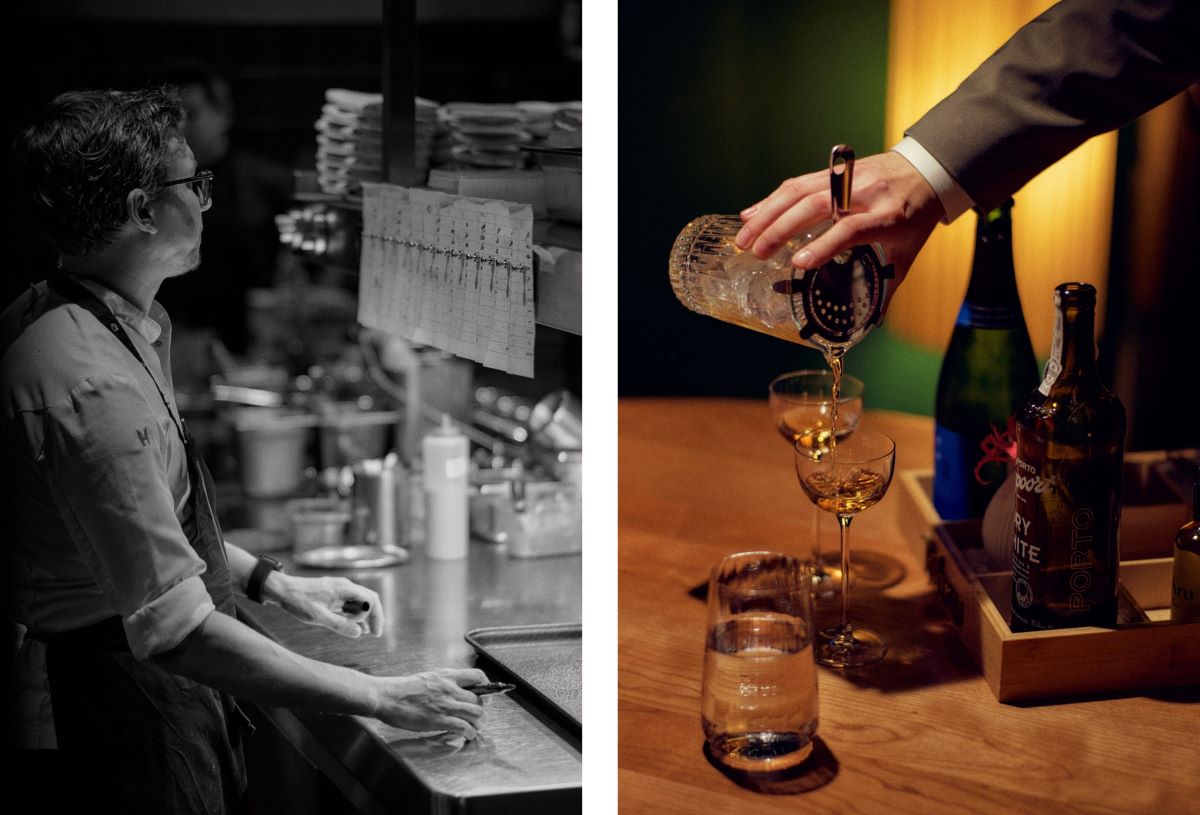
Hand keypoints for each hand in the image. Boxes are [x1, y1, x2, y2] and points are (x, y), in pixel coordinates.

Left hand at [264, 573, 383, 638]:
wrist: (283, 590)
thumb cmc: (299, 602)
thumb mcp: (318, 617)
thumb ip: (339, 625)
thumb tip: (359, 633)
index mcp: (344, 589)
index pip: (371, 600)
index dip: (377, 616)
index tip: (375, 633)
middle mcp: (345, 586)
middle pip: (369, 599)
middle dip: (374, 616)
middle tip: (375, 633)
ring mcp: (340, 589)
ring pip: (361, 601)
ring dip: (365, 616)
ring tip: (366, 632)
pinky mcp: (334, 593)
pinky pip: (351, 602)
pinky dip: (355, 613)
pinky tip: (355, 625)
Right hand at [372, 668, 488, 739]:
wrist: (388, 696)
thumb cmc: (404, 689)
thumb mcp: (429, 677)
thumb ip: (445, 682)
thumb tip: (457, 689)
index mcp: (447, 676)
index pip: (477, 676)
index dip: (486, 686)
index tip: (485, 694)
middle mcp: (450, 689)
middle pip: (479, 700)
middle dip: (481, 711)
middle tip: (477, 717)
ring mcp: (446, 704)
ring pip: (476, 713)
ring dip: (478, 723)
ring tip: (474, 728)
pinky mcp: (439, 720)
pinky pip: (464, 727)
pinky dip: (469, 732)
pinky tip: (466, 735)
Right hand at [734, 150, 943, 297]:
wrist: (928, 170)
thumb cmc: (916, 215)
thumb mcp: (907, 251)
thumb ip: (887, 284)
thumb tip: (870, 320)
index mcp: (887, 216)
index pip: (850, 229)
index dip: (823, 246)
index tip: (798, 264)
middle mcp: (863, 193)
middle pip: (816, 206)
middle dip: (780, 228)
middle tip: (755, 252)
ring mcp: (846, 178)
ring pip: (800, 191)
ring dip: (767, 213)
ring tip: (744, 237)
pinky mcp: (832, 171)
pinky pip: (797, 183)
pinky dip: (771, 200)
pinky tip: (752, 214)